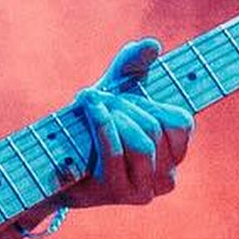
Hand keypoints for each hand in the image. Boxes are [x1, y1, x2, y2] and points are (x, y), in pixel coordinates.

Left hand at [65, 38, 193, 208]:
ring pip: (142, 141)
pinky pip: (117, 152)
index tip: (124, 94)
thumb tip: (152, 45)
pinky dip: (103, 126)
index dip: (151, 102)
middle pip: (155, 127)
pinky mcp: (120, 194)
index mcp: (174, 154)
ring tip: (92, 108)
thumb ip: (134, 63)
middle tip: (97, 99)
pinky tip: (91, 110)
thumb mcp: (116, 87)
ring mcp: (145, 190)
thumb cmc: (93, 123)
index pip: (181, 122)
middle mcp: (166, 178)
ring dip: (113, 116)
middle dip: (124, 105)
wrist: (56, 159)